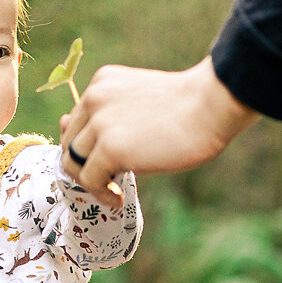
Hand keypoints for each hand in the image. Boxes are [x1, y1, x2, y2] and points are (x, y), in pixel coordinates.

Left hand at [58, 56, 259, 207]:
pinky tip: (118, 199)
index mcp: (102, 83)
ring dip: (90, 182)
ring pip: (73, 163)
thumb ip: (122, 117)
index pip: (77, 122)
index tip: (105, 164)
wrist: (211, 104)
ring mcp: (99, 123)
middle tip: (108, 182)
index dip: (86, 147)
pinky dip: (101, 195)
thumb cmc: (193, 106)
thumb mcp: (146, 102)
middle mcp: (93, 99)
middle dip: (84, 166)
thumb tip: (104, 151)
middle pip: (70, 142)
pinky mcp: (109, 148)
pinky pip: (88, 180)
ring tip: (112, 193)